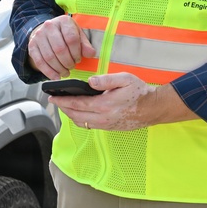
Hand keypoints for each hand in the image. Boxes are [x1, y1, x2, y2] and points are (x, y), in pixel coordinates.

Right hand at [27, 15, 96, 79]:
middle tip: (72, 67)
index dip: (76, 53)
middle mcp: (49, 26)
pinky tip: (56, 76)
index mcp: (63, 21)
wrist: (47, 30)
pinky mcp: (32, 46)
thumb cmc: (65, 34)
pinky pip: (40, 62)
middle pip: (60, 49)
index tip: (78, 59)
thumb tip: (91, 54)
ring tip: (65, 72)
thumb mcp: (77, 34)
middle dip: (68, 62)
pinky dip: (49, 72)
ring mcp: (39, 36)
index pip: (72, 39)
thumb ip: (85, 44)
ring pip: (49, 57)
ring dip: (59, 69)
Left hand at [49, 74, 194, 130]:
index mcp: (104, 105)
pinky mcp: (110, 128)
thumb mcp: (125, 79)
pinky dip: (80, 120)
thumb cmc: (140, 92)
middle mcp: (103, 118)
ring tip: (64, 107)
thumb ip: (106, 80)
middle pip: (76, 116)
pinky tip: (79, 113)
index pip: (77, 104)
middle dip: (63, 109)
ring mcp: (106, 125)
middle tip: (54, 102)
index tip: (52, 97)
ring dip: (71, 116)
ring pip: (82, 123)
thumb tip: (90, 81)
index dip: (62, 101)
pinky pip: (90, 126)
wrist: (154, 108)